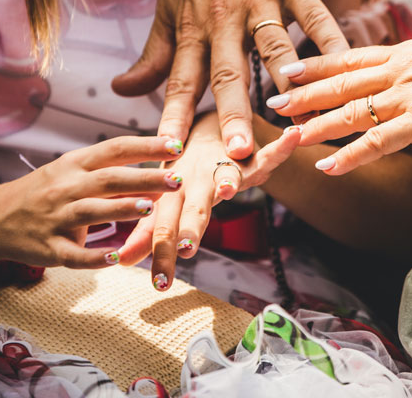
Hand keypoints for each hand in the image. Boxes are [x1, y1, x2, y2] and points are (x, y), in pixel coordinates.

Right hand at [0, 136, 182, 274]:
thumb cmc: (46, 193)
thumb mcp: (71, 172)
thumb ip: (109, 170)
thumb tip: (156, 165)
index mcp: (75, 165)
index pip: (115, 149)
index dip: (146, 146)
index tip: (176, 144)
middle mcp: (66, 188)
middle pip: (109, 179)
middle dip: (144, 178)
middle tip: (176, 179)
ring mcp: (57, 218)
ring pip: (92, 212)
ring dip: (122, 210)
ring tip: (150, 208)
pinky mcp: (50, 248)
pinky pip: (74, 255)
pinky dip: (95, 257)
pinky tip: (116, 258)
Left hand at [111, 0, 347, 160]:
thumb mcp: (168, 3)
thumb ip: (153, 53)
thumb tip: (121, 91)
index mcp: (192, 26)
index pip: (179, 80)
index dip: (173, 116)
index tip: (170, 152)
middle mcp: (223, 16)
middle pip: (228, 73)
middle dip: (233, 114)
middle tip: (239, 153)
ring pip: (272, 46)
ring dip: (284, 82)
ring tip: (296, 116)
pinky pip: (314, 13)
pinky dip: (330, 39)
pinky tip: (343, 66)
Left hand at [116, 113, 301, 290]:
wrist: (199, 129)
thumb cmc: (180, 175)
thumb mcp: (163, 203)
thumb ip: (146, 233)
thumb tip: (120, 261)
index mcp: (171, 195)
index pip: (163, 228)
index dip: (161, 254)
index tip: (159, 283)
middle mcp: (194, 180)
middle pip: (192, 208)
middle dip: (190, 227)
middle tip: (186, 248)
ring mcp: (221, 167)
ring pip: (225, 177)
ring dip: (228, 182)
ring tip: (229, 191)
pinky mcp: (247, 156)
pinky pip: (265, 153)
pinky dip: (279, 147)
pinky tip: (291, 138)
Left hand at [268, 36, 411, 173]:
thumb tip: (401, 74)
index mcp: (403, 53)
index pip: (349, 57)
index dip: (317, 64)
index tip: (290, 67)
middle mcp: (398, 71)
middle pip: (340, 82)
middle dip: (304, 93)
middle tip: (273, 99)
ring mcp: (408, 96)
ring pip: (351, 111)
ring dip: (316, 124)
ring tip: (287, 133)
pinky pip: (378, 142)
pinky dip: (351, 156)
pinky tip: (329, 166)